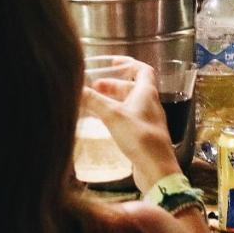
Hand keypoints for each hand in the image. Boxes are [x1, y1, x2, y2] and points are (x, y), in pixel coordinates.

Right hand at [82, 61, 180, 193]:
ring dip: (113, 101)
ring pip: (129, 104)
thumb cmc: (140, 138)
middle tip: (94, 87)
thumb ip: (94, 101)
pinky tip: (103, 123)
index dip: (129, 63)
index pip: (143, 70)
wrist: (156, 170)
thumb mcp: (113, 116)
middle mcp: (150, 104)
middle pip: (132, 88)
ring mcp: (147, 121)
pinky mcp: (143, 136)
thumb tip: (76, 89)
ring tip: (94, 103)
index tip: (113, 62)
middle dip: (113, 85)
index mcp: (147, 93)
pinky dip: (115, 116)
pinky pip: (128, 120)